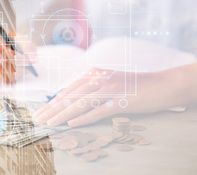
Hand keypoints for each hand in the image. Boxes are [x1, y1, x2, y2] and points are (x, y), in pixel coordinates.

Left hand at [33, 67, 186, 126]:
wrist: (161, 85)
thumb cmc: (132, 85)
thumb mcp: (108, 82)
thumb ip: (90, 88)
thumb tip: (69, 100)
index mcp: (94, 74)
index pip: (68, 90)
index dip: (52, 102)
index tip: (41, 112)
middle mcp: (99, 79)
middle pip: (70, 96)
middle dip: (52, 109)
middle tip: (38, 119)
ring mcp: (109, 90)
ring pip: (80, 104)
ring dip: (63, 115)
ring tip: (50, 124)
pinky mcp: (120, 101)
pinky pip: (98, 111)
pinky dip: (84, 118)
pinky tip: (72, 124)